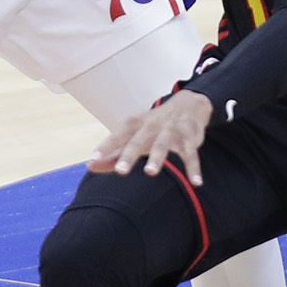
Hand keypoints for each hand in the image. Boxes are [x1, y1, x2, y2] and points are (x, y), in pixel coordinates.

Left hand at [87, 91, 211, 184]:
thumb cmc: (153, 125)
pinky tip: (196, 183)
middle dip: (130, 155)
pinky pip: (191, 154)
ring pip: (163, 144)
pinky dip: (194, 168)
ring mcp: (171, 130)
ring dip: (157, 158)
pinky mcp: (189, 137)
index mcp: (136, 124)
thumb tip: (91, 166)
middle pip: (139, 140)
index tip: (93, 159)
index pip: (118, 134)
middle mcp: (152, 125)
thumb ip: (113, 153)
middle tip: (120, 171)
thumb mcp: (133, 134)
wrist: (187, 104)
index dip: (106, 146)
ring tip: (150, 172)